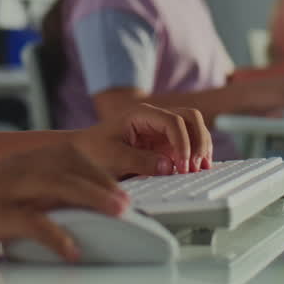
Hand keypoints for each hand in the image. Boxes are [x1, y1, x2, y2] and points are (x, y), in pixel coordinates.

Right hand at [0, 143, 126, 261]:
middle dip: (103, 181)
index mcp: (17, 163)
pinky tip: (71, 250)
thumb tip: (72, 210)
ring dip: (91, 197)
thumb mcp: (1, 194)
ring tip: (118, 214)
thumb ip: (33, 196)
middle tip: (129, 202)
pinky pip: (28, 222)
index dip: (98, 168)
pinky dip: (54, 235)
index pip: (67, 155)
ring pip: (55, 185)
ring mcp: (1, 190)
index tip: (123, 186)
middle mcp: (13, 170)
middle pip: (68, 165)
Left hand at [73, 103, 212, 177]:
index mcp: (142, 114)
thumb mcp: (113, 157)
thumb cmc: (93, 151)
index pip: (173, 120)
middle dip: (199, 141)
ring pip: (194, 129)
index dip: (183, 142)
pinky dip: (195, 155)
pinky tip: (197, 169)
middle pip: (190, 118)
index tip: (182, 165)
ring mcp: (162, 131)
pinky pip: (188, 145)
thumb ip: (140, 161)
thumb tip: (168, 166)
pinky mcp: (165, 145)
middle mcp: (156, 119)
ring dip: (201, 147)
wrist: (82, 154)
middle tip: (196, 166)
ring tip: (200, 169)